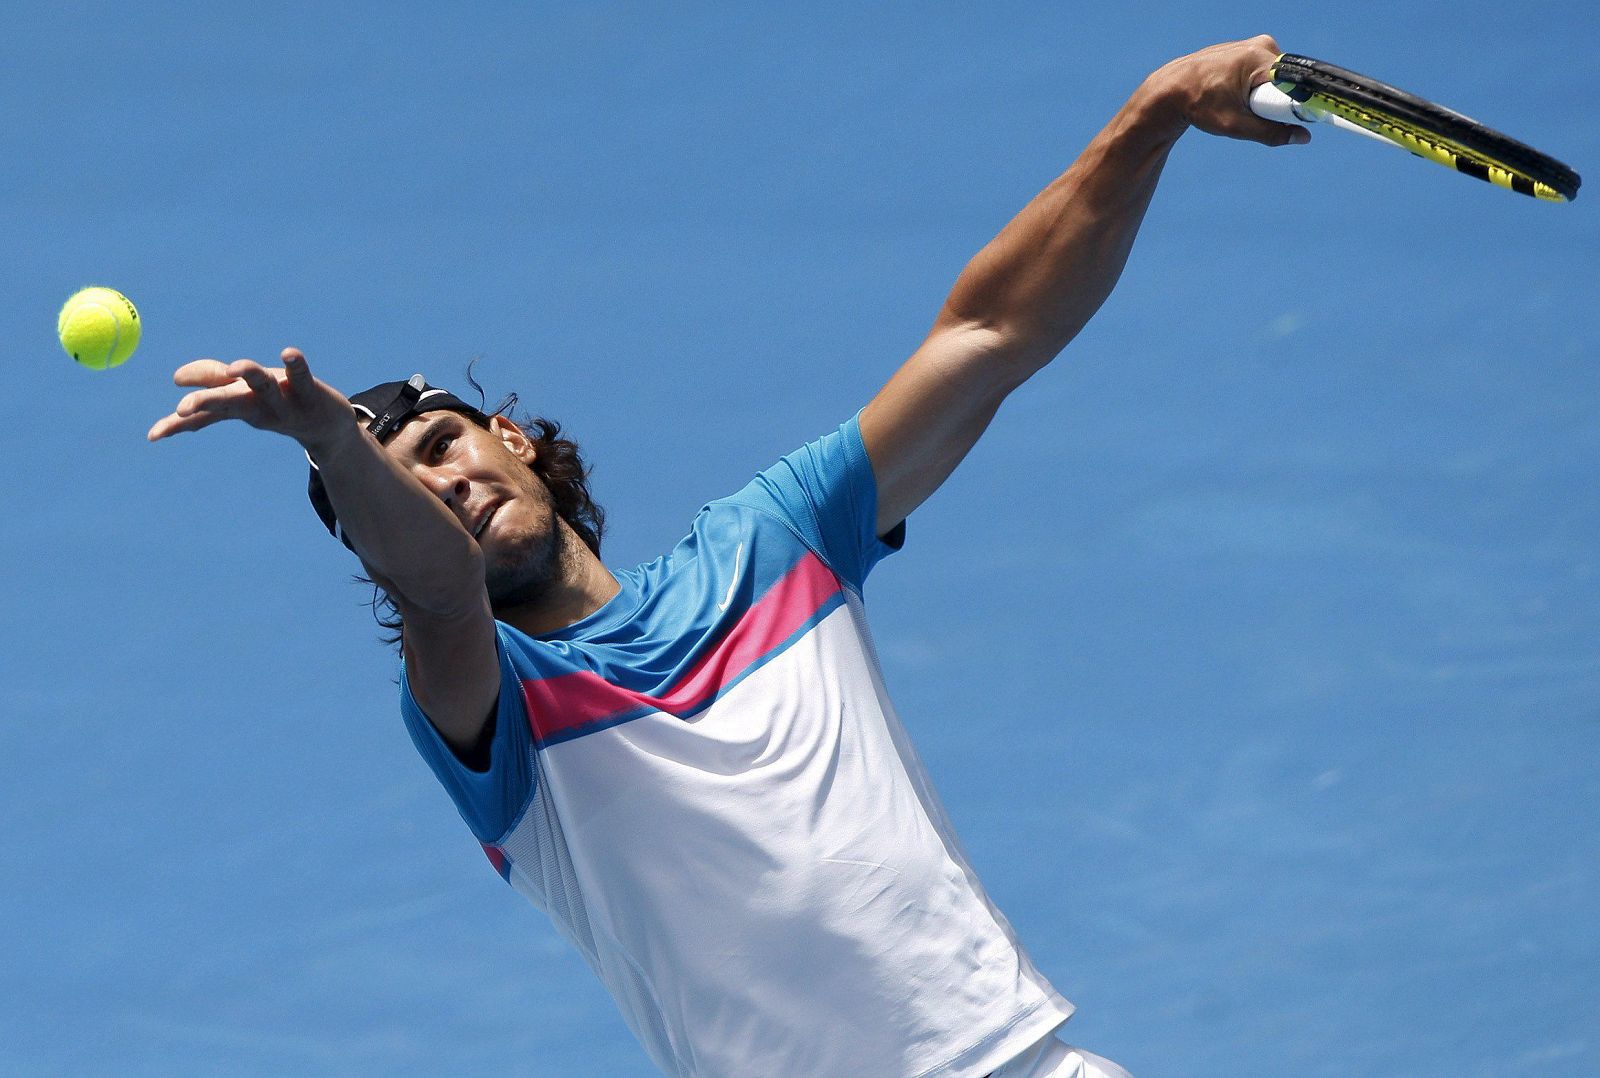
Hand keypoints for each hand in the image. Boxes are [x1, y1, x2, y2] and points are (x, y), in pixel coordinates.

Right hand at [146, 348, 357, 457]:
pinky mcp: (311, 393)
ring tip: (235, 367)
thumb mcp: (245, 395)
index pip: (205, 415)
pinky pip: (301, 377)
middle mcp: (258, 407)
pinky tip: (288, 353)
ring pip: (264, 387)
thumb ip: (213, 382)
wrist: (329, 428)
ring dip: (249, 376)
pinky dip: (295, 365)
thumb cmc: (279, 405)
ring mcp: (285, 402)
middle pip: (229, 403)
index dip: (179, 424)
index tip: (153, 436)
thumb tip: (177, 378)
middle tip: (183, 409)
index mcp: (239, 408)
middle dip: (206, 403)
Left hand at [1145, 35, 1308, 146]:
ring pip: (1273, 77)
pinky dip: (1253, 86)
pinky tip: (1233, 94)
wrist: (1170, 90)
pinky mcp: (1245, 50)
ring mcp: (1252, 44)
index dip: (1293, 103)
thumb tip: (1303, 137)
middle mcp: (1260, 45)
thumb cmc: (1199, 105)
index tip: (1280, 118)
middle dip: (1273, 100)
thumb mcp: (1235, 125)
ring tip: (1235, 101)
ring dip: (1262, 94)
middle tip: (1247, 111)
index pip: (1296, 81)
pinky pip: (1261, 71)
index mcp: (1260, 57)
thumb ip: (1270, 132)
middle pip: (1285, 79)